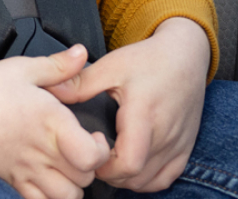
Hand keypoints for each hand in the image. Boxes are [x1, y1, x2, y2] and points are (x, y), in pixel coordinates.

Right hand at [0, 44, 111, 198]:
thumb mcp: (24, 69)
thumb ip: (58, 65)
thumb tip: (80, 53)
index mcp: (50, 121)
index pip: (90, 156)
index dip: (100, 150)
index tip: (94, 136)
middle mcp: (41, 151)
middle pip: (84, 179)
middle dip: (89, 166)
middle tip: (81, 149)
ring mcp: (25, 170)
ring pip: (66, 197)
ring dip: (72, 185)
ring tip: (67, 167)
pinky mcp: (11, 181)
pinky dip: (49, 196)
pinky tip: (47, 179)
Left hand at [47, 18, 210, 192]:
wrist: (186, 54)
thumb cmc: (149, 59)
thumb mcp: (112, 65)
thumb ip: (81, 83)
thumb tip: (51, 92)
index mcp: (143, 114)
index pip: (127, 163)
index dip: (104, 168)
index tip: (90, 152)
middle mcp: (164, 134)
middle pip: (135, 177)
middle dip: (110, 175)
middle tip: (94, 158)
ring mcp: (178, 143)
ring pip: (149, 182)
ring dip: (127, 179)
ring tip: (110, 161)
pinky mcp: (185, 147)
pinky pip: (166, 178)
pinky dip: (147, 180)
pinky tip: (133, 166)